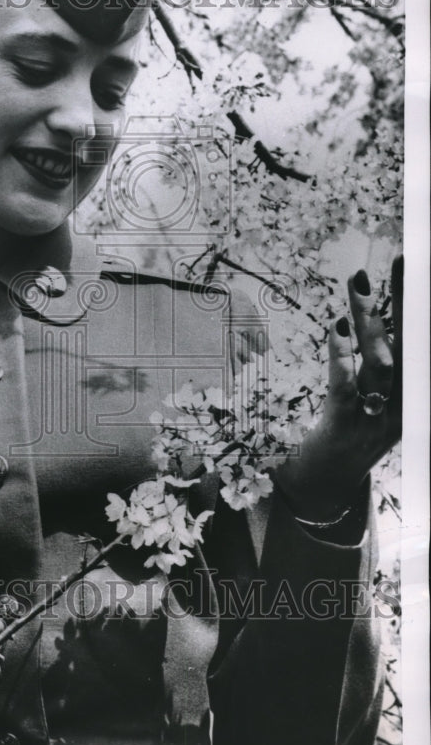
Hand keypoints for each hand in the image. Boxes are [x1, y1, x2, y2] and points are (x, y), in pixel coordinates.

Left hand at [277, 257, 401, 521]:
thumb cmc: (349, 430)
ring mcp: (376, 418)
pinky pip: (345, 387)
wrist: (326, 482)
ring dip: (369, 322)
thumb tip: (368, 315)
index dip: (416, 306)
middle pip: (409, 348)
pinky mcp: (345, 427)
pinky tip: (337, 328)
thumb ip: (379, 362)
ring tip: (360, 287)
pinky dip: (342, 355)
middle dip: (406, 303)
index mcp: (412, 394)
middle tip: (401, 262)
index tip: (412, 267)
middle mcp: (402, 405)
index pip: (418, 343)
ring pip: (379, 364)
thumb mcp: (374, 397)